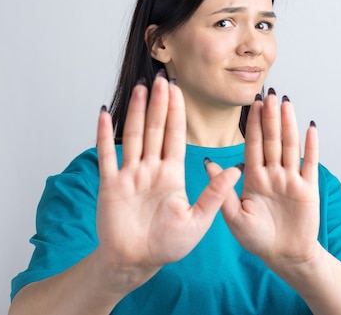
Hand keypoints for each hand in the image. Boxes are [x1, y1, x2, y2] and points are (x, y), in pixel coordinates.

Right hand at [96, 73, 241, 282]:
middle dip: (159, 104)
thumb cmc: (166, 246)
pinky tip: (104, 114)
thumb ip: (214, 193)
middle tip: (162, 77)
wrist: (136, 263)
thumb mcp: (197, 221)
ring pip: (133, 136)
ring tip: (140, 88)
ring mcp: (129, 175)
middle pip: (155, 129)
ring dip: (136, 112)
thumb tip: (237, 168)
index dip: (177, 112)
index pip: (176, 136)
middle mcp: (151, 169)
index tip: (179, 89)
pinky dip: (103, 135)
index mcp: (172, 175)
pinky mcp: (110, 185)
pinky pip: (106, 156)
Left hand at [205, 90, 319, 267]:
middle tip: (269, 94)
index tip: (252, 104)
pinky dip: (310, 146)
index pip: (252, 145)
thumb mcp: (233, 216)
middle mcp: (273, 174)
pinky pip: (309, 164)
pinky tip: (309, 127)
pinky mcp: (308, 189)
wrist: (283, 256)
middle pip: (271, 140)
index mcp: (254, 178)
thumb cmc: (257, 239)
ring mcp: (291, 180)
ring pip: (289, 146)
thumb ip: (221, 190)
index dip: (252, 125)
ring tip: (286, 103)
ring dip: (288, 124)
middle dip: (270, 117)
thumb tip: (207, 162)